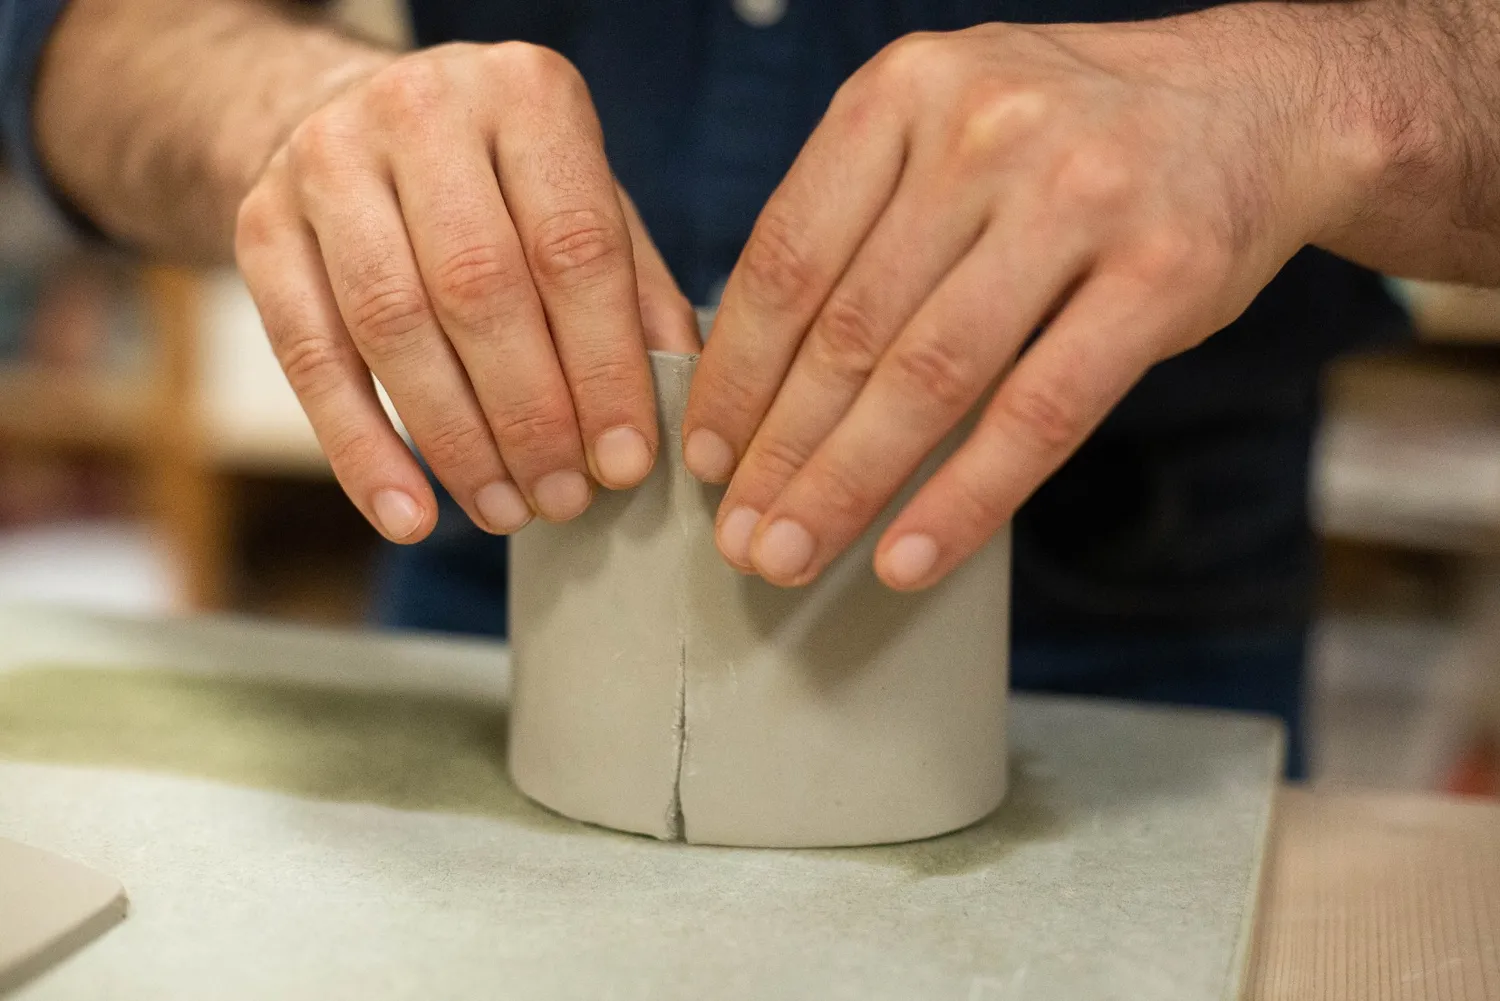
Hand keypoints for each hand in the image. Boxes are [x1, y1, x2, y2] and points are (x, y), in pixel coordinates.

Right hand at [235, 42, 697, 543]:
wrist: (347, 123)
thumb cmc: (498, 184)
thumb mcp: (583, 203)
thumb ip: (635, 294)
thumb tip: (678, 409)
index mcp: (525, 94)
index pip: (574, 247)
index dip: (604, 367)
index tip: (625, 460)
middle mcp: (420, 110)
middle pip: (479, 289)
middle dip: (530, 415)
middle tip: (565, 499)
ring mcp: (326, 162)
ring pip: (393, 326)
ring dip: (456, 441)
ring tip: (504, 511)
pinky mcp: (259, 224)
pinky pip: (310, 358)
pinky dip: (363, 451)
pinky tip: (410, 516)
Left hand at [683, 20, 1354, 588]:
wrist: (1255, 106)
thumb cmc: (1068, 140)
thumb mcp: (946, 128)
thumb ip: (863, 221)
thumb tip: (762, 379)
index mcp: (903, 90)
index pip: (787, 255)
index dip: (735, 371)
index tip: (706, 454)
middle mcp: (982, 131)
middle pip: (849, 328)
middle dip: (780, 450)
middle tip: (740, 533)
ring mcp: (1079, 198)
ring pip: (930, 377)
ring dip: (848, 485)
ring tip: (795, 555)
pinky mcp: (1161, 275)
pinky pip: (1038, 414)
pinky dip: (963, 499)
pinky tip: (907, 557)